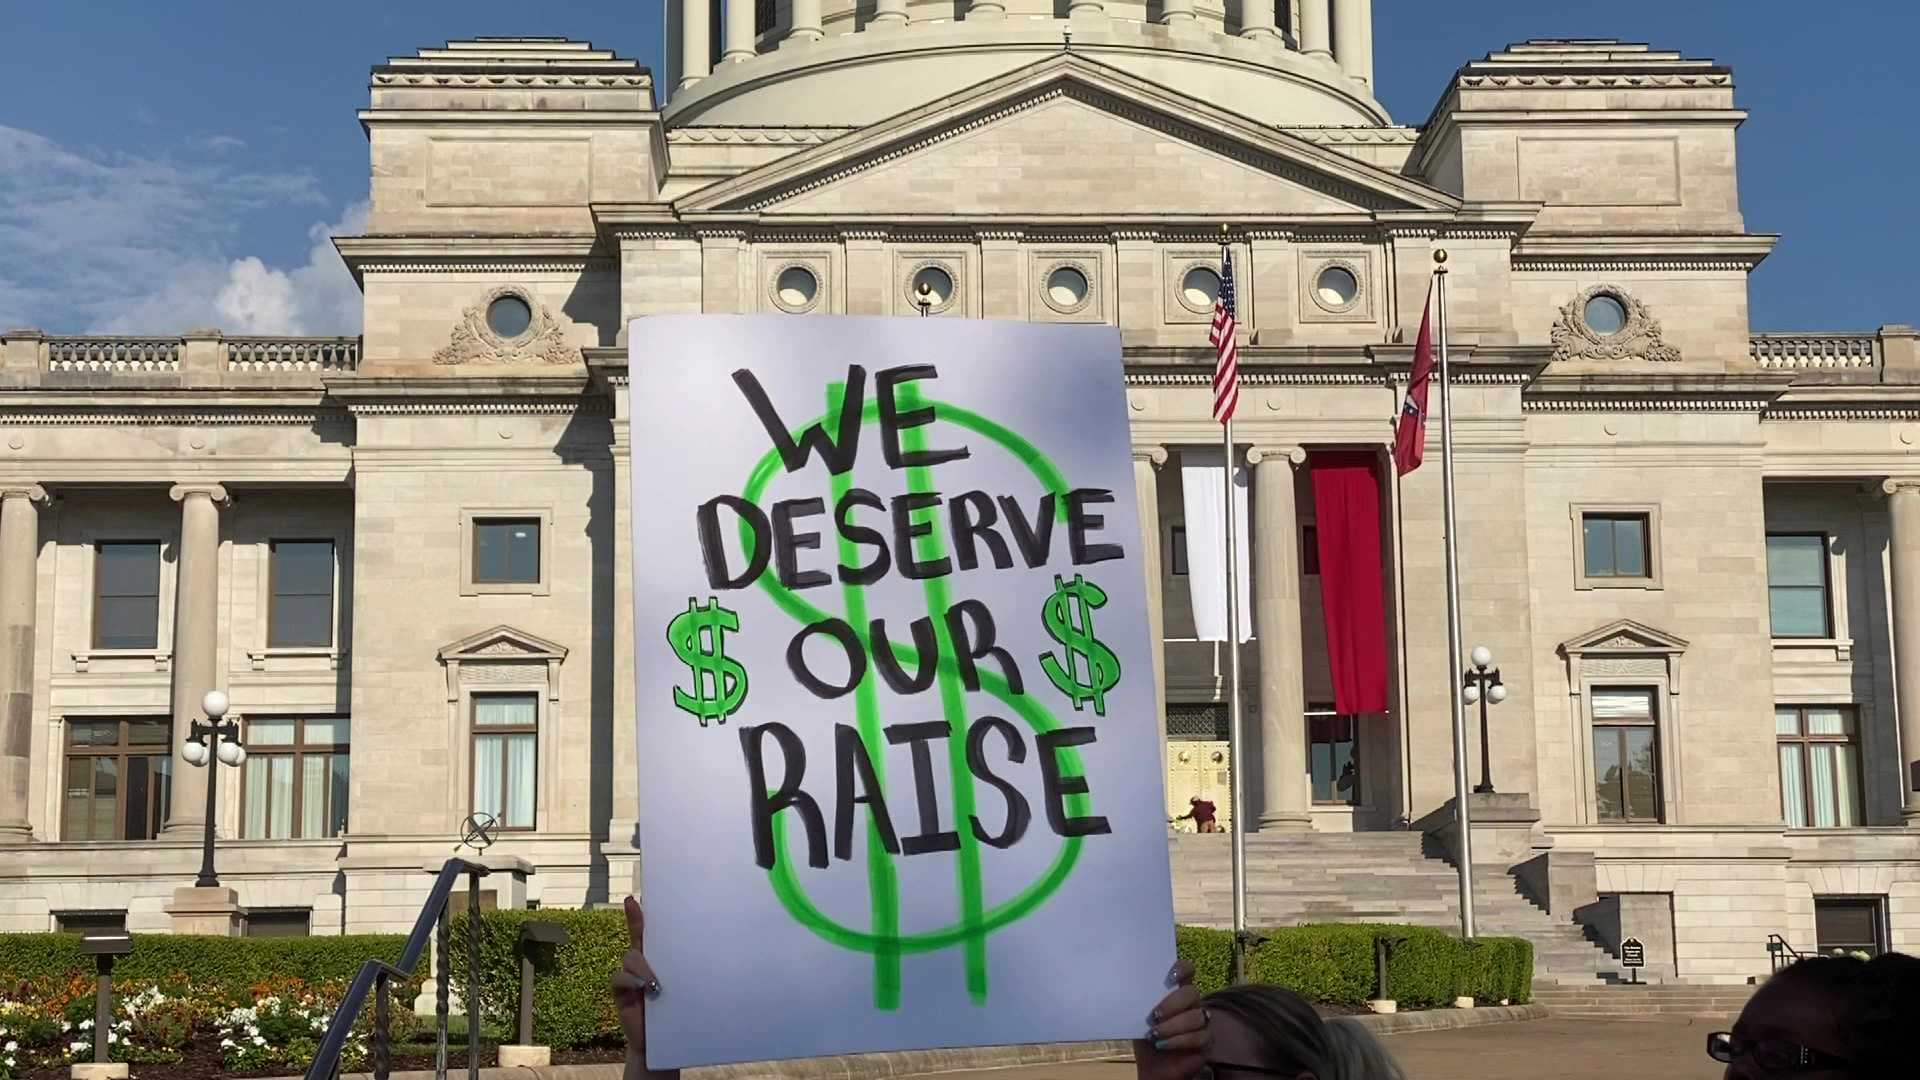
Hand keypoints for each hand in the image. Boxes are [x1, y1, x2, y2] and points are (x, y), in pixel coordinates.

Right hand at [611, 896, 677, 1079]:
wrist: (664, 1042)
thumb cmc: (678, 1011)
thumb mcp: (685, 985)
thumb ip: (684, 967)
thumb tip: (704, 945)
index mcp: (658, 958)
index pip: (646, 932)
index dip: (638, 915)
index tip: (633, 900)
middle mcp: (642, 963)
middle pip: (638, 940)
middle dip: (639, 925)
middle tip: (642, 920)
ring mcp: (630, 976)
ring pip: (631, 957)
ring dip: (643, 966)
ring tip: (656, 983)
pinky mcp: (620, 990)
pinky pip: (620, 977)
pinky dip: (633, 980)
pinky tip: (646, 989)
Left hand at [1134, 959, 1209, 1079]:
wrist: (1152, 1066)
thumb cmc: (1147, 1037)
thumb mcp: (1139, 1018)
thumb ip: (1140, 1002)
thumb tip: (1129, 988)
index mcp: (1176, 991)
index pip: (1188, 970)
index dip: (1182, 969)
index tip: (1169, 977)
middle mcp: (1192, 1003)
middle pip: (1191, 993)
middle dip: (1172, 1004)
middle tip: (1154, 1015)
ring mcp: (1202, 1021)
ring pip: (1196, 1016)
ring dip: (1172, 1026)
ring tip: (1155, 1034)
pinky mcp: (1206, 1041)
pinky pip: (1199, 1037)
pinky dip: (1178, 1041)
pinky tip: (1163, 1045)